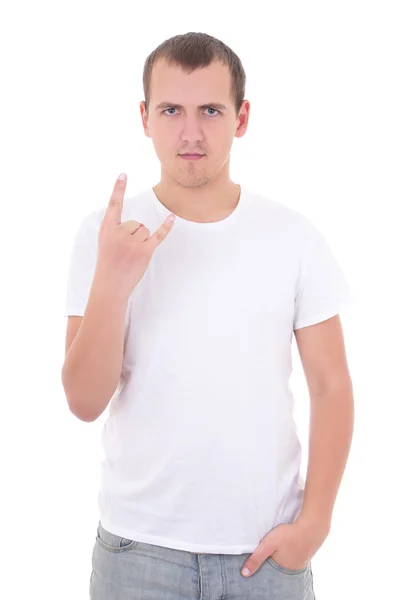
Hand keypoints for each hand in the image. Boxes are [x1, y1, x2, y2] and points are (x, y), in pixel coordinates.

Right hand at [95, 173, 175, 300]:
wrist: (110, 284)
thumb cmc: (108, 263)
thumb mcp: (106, 242)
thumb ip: (116, 229)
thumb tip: (139, 225)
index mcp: (107, 228)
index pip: (114, 205)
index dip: (119, 189)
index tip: (123, 174)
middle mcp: (119, 233)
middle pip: (136, 223)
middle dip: (134, 235)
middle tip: (124, 251)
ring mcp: (132, 242)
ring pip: (145, 230)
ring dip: (142, 241)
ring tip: (131, 255)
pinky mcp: (145, 251)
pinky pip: (158, 235)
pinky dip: (166, 227)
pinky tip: (171, 217)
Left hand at [241, 519, 328, 577]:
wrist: (312, 526)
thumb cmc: (289, 535)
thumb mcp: (268, 544)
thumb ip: (256, 558)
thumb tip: (244, 574)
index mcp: (282, 570)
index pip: (269, 573)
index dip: (263, 566)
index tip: (260, 559)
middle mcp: (293, 569)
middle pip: (278, 568)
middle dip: (273, 562)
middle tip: (270, 551)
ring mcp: (301, 562)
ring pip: (287, 562)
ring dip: (282, 556)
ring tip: (279, 548)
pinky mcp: (306, 554)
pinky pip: (295, 556)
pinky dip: (291, 552)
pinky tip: (290, 546)